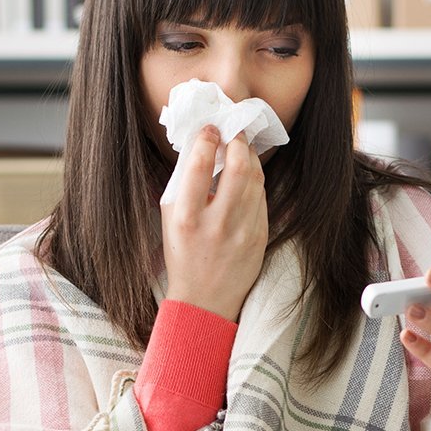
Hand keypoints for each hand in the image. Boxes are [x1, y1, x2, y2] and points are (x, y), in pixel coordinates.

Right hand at [159, 124, 267, 322]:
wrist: (204, 300)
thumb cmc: (182, 254)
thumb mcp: (170, 219)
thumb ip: (182, 183)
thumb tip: (199, 145)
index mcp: (186, 219)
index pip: (199, 166)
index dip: (206, 139)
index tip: (209, 129)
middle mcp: (216, 224)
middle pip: (237, 166)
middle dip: (237, 141)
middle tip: (233, 134)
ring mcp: (242, 232)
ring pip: (255, 179)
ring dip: (249, 157)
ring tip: (241, 150)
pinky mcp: (260, 237)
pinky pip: (261, 197)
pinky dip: (254, 181)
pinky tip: (246, 178)